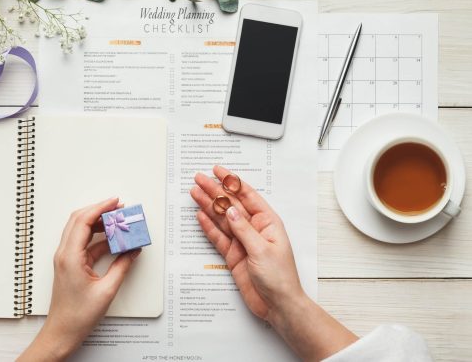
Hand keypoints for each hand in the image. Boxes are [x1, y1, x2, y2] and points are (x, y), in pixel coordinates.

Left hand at [18, 198, 140, 361]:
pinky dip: (100, 239)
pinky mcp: (71, 264)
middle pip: (80, 221)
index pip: (83, 221)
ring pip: (82, 231)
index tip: (115, 202)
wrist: (62, 333)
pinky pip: (86, 244)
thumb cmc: (77, 316)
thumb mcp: (106, 291)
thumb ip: (122, 266)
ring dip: (100, 224)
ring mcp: (67, 258)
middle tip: (119, 209)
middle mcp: (65, 254)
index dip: (99, 208)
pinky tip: (115, 242)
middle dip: (100, 211)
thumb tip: (133, 250)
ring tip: (119, 222)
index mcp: (70, 256)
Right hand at [191, 166, 357, 360]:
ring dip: (208, 205)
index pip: (247, 195)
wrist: (277, 305)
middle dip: (215, 191)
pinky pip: (218, 236)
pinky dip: (208, 226)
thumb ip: (243, 229)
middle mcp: (254, 229)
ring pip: (222, 219)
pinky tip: (200, 215)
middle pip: (231, 205)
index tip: (217, 171)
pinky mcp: (233, 255)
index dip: (231, 182)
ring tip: (194, 193)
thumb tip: (230, 210)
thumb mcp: (262, 250)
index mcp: (268, 222)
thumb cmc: (280, 278)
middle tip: (199, 179)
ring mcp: (243, 241)